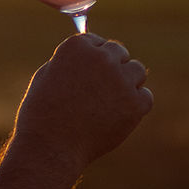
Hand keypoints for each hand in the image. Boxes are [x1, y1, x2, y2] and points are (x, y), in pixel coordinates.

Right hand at [14, 34, 153, 170]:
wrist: (51, 146)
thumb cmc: (43, 114)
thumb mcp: (48, 75)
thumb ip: (72, 60)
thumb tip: (91, 53)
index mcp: (77, 46)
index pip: (97, 42)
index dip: (92, 61)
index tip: (86, 77)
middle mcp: (102, 58)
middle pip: (120, 53)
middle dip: (112, 68)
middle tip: (99, 92)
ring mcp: (120, 80)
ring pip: (137, 71)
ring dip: (127, 83)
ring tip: (107, 105)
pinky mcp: (135, 103)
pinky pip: (145, 97)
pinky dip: (135, 106)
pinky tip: (117, 117)